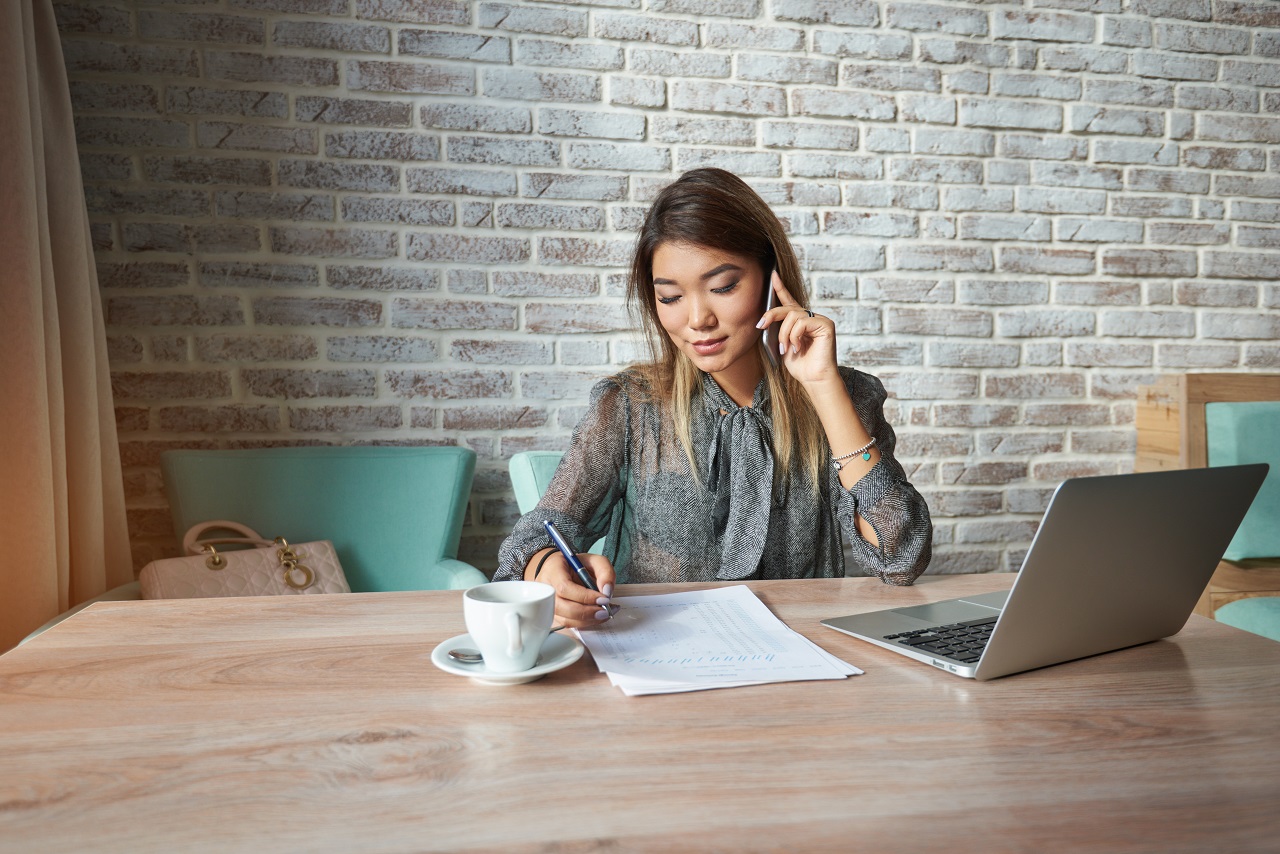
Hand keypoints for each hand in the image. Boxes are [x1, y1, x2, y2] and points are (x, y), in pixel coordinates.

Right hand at [525, 549, 617, 628]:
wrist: (563, 570)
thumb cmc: (578, 565)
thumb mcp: (595, 561)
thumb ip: (604, 572)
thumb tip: (607, 591)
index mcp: (553, 570)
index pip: (564, 587)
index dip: (584, 596)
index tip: (603, 599)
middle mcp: (546, 588)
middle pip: (563, 607)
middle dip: (587, 612)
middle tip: (605, 611)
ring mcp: (547, 604)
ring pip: (566, 619)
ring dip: (588, 620)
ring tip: (604, 613)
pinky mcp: (554, 615)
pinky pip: (569, 623)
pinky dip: (585, 622)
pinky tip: (597, 616)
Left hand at [757, 271, 840, 388]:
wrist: (814, 379)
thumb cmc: (800, 366)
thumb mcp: (782, 345)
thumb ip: (777, 330)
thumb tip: (765, 320)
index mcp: (800, 322)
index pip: (789, 301)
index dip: (780, 288)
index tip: (773, 275)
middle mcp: (810, 318)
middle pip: (787, 308)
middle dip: (771, 315)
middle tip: (761, 326)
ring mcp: (819, 320)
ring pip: (792, 316)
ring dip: (784, 334)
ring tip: (786, 348)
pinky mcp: (826, 324)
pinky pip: (802, 322)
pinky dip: (795, 336)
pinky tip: (798, 348)